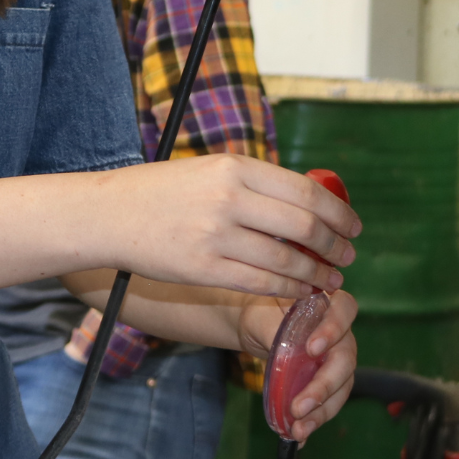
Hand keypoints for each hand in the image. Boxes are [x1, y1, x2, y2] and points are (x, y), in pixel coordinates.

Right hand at [104, 156, 360, 298]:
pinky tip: (299, 291)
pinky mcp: (202, 269)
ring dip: (316, 274)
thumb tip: (307, 203)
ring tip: (329, 280)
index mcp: (234, 167)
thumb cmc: (158, 191)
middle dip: (335, 246)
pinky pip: (259, 284)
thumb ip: (253, 184)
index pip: (306, 191)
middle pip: (304, 226)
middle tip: (348, 256)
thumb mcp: (209, 171)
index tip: (353, 226)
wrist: (106, 214)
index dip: (339, 213)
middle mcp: (228, 199)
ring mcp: (215, 236)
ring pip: (286, 261)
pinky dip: (287, 290)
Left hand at [240, 289, 358, 442]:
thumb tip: (285, 357)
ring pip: (340, 387)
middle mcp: (341, 333)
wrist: (257, 328)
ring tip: (298, 429)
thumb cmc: (262, 315)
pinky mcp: (328, 383)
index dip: (333, 329)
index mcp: (328, 305)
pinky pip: (328, 403)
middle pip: (345, 359)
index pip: (345, 308)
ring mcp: (337, 360)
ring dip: (321, 411)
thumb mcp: (261, 317)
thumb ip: (275, 330)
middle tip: (300, 406)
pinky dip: (314, 420)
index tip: (312, 349)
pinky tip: (298, 436)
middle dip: (323, 386)